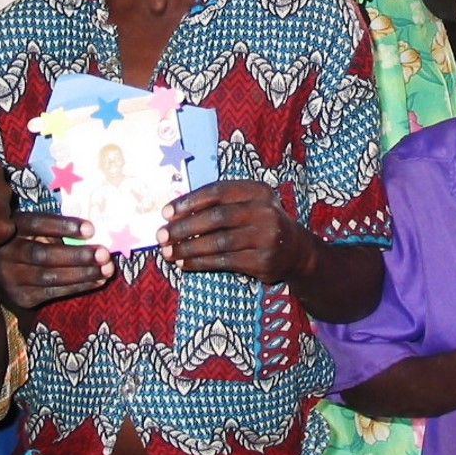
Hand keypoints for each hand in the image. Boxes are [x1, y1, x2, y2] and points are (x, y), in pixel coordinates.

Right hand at [0, 212, 113, 308]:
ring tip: (107, 269)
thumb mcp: (38, 228)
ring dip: (83, 274)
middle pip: (43, 255)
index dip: (64, 226)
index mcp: (14, 226)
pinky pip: (53, 292)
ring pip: (49, 277)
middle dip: (77, 255)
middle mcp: (8, 252)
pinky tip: (98, 281)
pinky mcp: (21, 296)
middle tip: (104, 253)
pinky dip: (79, 287)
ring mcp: (12, 277)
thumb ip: (58, 228)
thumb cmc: (32, 241)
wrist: (4, 273)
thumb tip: (93, 232)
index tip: (91, 229)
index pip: (37, 224)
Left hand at [158, 181, 313, 282]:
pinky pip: (224, 261)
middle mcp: (265, 211)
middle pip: (217, 217)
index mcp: (258, 191)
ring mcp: (266, 237)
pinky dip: (200, 263)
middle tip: (161, 235)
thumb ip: (218, 204)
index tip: (166, 212)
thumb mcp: (248, 204)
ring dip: (188, 248)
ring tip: (168, 252)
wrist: (295, 250)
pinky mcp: (262, 261)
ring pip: (219, 242)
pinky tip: (184, 263)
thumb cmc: (259, 222)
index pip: (219, 191)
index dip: (190, 201)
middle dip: (184, 227)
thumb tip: (174, 215)